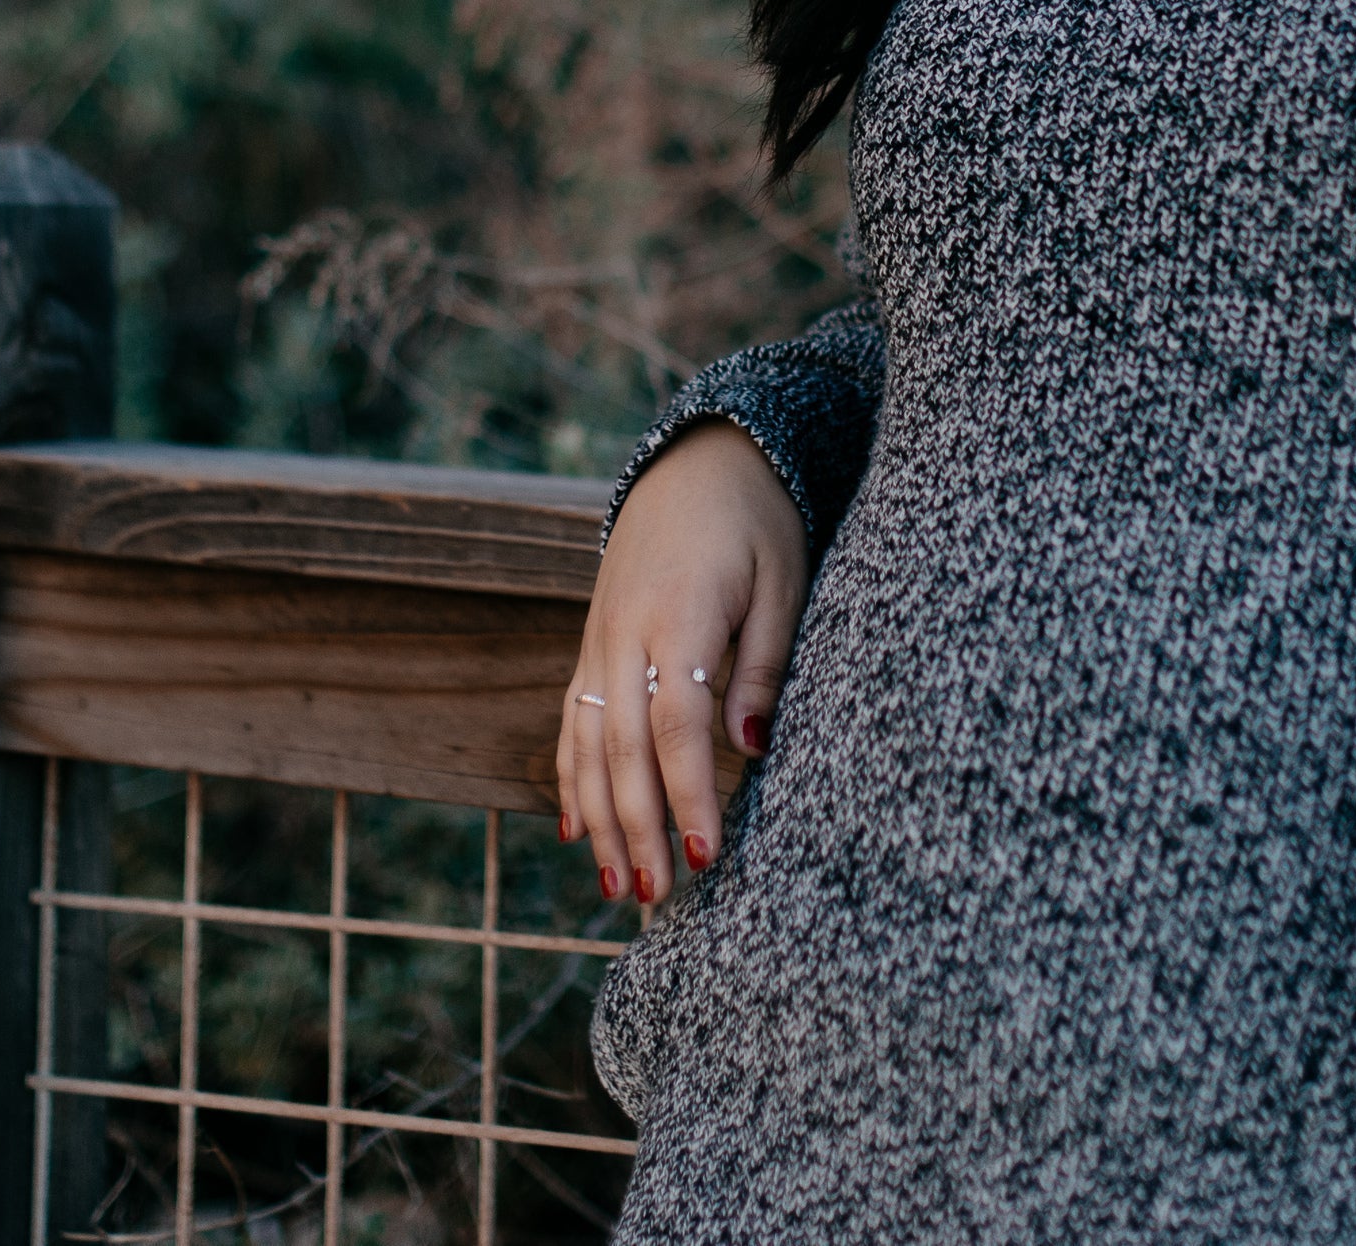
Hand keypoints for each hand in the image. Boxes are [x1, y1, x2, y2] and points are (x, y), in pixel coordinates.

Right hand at [558, 423, 809, 910]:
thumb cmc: (756, 520)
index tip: (708, 852)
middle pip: (621, 746)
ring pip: (586, 742)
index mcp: (679, 614)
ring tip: (618, 886)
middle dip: (639, 826)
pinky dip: (572, 778)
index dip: (689, 792)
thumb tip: (752, 749)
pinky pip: (572, 720)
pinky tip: (580, 829)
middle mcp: (625, 631)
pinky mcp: (592, 643)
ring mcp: (599, 639)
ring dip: (600, 819)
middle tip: (659, 896)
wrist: (698, 458)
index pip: (676, 723)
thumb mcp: (783, 578)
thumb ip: (766, 662)